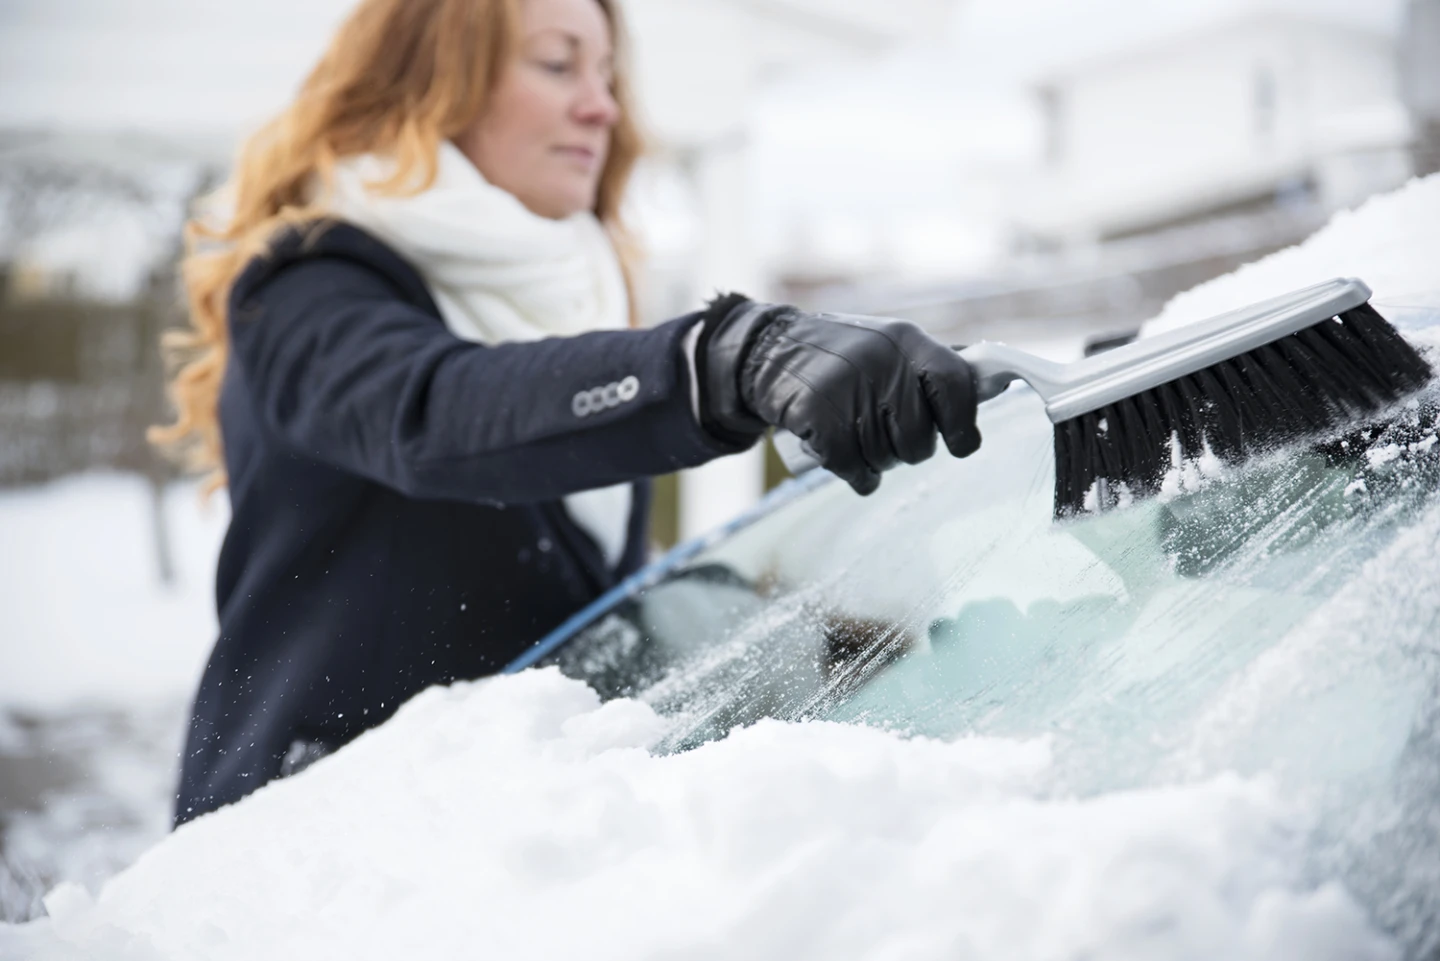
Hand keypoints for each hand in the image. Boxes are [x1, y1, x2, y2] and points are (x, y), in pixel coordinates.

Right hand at [696, 294, 980, 494]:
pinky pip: (855, 469)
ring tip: (859, 439)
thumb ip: (929, 369)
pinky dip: (856, 475)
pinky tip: (847, 461)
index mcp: (906, 340)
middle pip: (919, 437)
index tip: (962, 444)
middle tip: (888, 436)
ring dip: (877, 462)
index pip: (954, 384)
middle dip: (908, 449)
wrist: (768, 351)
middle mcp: (880, 361)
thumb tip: (996, 385)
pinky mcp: (817, 415)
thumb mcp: (887, 345)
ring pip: (887, 458)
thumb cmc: (840, 355)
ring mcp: (846, 387)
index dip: (963, 424)